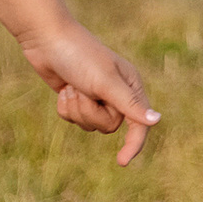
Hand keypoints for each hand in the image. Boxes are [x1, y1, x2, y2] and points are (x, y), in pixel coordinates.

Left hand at [20, 20, 159, 165]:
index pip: (139, 125)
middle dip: (90, 113)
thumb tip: (156, 121)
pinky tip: (63, 89)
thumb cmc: (79, 56)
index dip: (132, 145)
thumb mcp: (105, 82)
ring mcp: (95, 97)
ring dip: (76, 109)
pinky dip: (65, 107)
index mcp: (131, 87)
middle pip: (108, 126)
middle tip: (81, 91)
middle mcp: (117, 94)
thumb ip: (129, 104)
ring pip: (89, 124)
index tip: (121, 163)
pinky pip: (72, 118)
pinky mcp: (76, 98)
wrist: (46, 39)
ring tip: (71, 87)